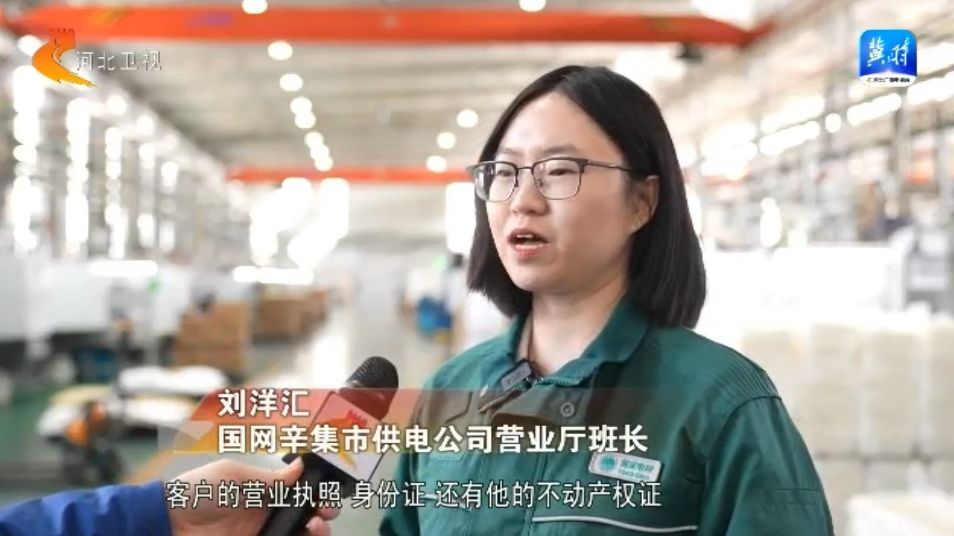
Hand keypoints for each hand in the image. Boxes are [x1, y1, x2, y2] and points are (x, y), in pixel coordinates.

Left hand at [167, 458, 339, 535]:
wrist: (166, 524)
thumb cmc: (197, 491)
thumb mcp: (233, 476)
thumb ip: (268, 477)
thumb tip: (301, 467)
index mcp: (263, 490)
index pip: (298, 492)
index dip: (316, 493)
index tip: (328, 495)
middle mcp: (265, 514)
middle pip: (303, 516)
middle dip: (322, 515)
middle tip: (324, 514)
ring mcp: (259, 533)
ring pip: (297, 535)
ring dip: (314, 531)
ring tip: (315, 528)